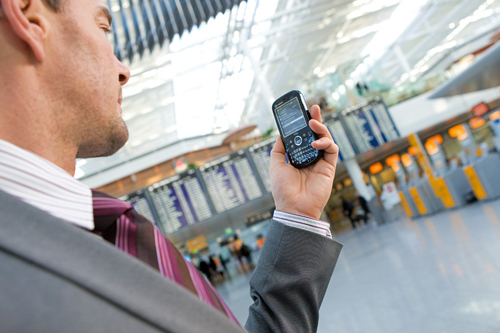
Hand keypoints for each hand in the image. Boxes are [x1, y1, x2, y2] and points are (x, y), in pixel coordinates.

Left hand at [270, 105, 338, 219]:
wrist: (293, 207)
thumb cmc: (283, 190)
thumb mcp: (275, 165)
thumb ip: (279, 148)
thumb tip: (281, 133)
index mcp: (298, 156)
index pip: (303, 136)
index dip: (304, 124)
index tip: (302, 111)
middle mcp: (310, 157)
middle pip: (316, 134)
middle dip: (316, 119)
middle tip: (313, 108)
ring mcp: (321, 162)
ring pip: (326, 139)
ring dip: (321, 128)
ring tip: (313, 123)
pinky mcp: (329, 167)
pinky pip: (332, 149)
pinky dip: (326, 142)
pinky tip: (316, 143)